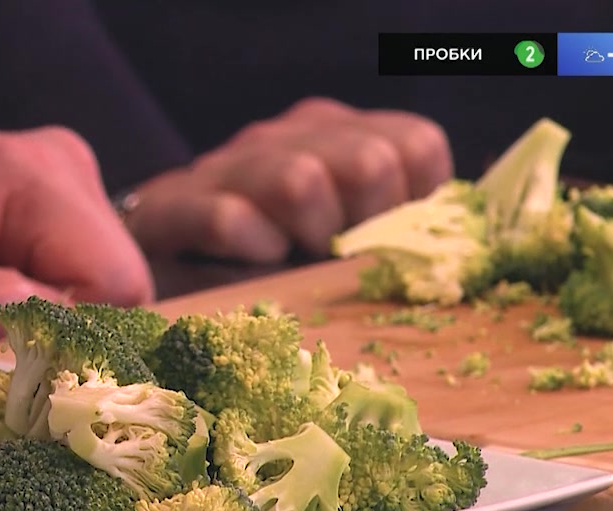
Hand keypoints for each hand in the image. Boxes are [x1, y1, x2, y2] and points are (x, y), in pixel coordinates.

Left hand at [0, 128, 154, 346]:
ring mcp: (64, 186)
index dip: (81, 339)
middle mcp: (64, 168)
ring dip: (58, 327)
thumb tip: (69, 342)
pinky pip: (83, 281)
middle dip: (71, 335)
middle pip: (122, 286)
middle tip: (3, 359)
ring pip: (107, 290)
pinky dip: (49, 312)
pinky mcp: (55, 212)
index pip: (117, 282)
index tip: (26, 371)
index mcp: (33, 176)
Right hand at [125, 99, 453, 262]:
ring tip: (288, 259)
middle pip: (369, 161)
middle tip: (331, 255)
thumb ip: (398, 230)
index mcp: (339, 136)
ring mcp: (229, 166)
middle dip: (361, 223)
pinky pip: (228, 218)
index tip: (383, 241)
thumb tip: (457, 244)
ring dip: (304, 235)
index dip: (414, 203)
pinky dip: (248, 250)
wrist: (155, 272)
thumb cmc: (265, 269)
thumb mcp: (342, 245)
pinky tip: (247, 264)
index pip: (418, 147)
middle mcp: (287, 136)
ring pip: (299, 179)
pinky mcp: (172, 203)